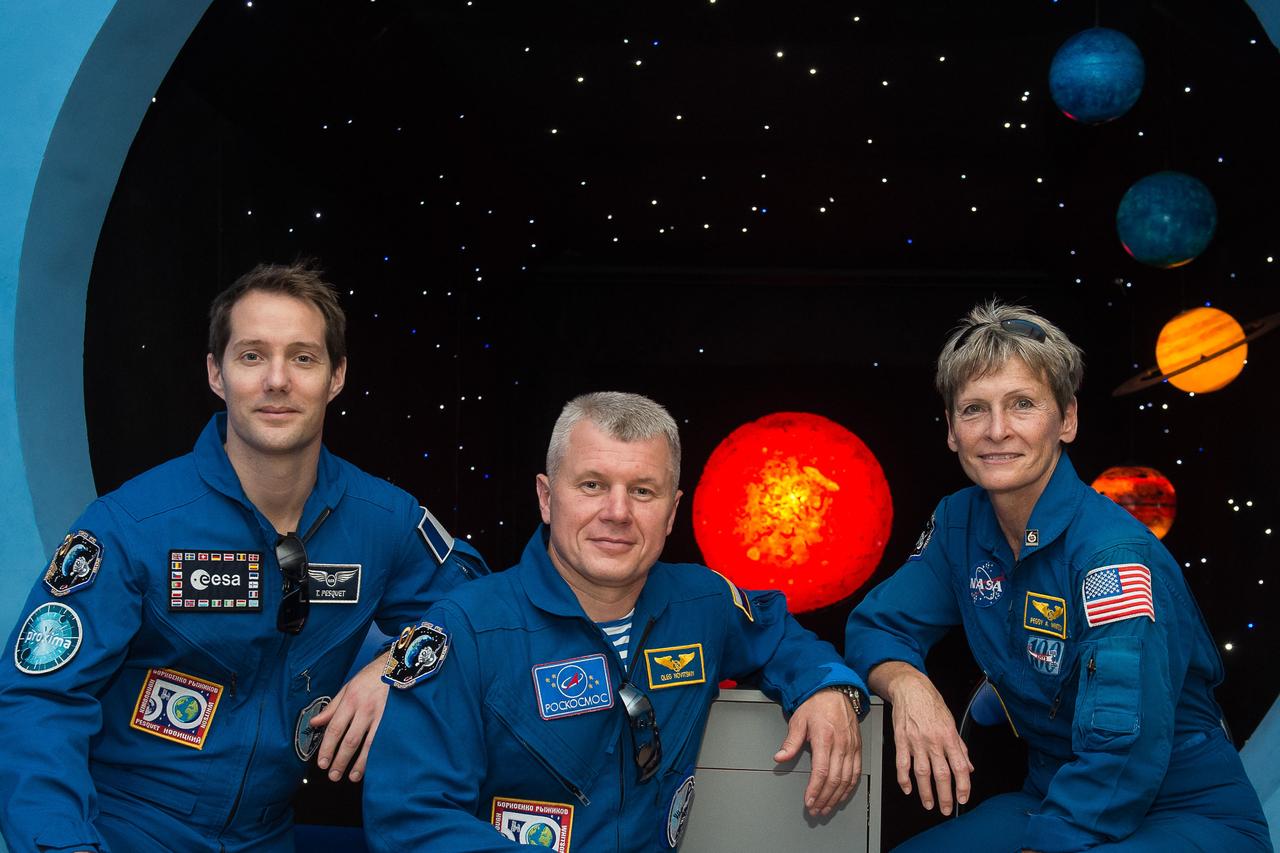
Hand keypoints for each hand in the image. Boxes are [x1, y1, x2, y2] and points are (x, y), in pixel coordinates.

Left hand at [309, 656, 389, 781]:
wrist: (398, 666)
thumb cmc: (371, 677)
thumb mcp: (348, 687)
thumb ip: (332, 707)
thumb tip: (315, 722)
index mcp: (351, 700)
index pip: (335, 728)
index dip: (327, 748)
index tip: (322, 763)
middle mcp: (365, 709)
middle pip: (350, 740)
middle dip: (340, 760)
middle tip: (333, 775)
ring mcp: (381, 716)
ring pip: (368, 744)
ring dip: (359, 763)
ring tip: (352, 777)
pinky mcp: (393, 720)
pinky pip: (383, 741)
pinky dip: (377, 755)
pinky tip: (373, 766)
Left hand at [773, 688, 861, 816]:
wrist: (835, 691)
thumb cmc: (816, 705)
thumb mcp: (798, 720)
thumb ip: (790, 742)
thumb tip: (779, 757)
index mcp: (825, 738)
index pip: (821, 771)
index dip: (815, 790)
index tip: (809, 801)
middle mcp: (841, 745)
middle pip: (835, 780)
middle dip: (824, 799)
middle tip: (816, 810)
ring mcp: (851, 747)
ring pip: (847, 780)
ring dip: (836, 797)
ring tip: (826, 808)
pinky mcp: (857, 748)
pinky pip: (856, 772)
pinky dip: (849, 788)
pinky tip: (842, 796)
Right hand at [869, 661, 972, 815]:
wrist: (910, 688)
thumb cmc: (931, 703)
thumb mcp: (951, 722)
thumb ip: (960, 746)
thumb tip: (968, 767)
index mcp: (949, 736)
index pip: (960, 767)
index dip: (963, 786)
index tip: (963, 798)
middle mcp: (933, 741)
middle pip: (941, 774)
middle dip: (945, 796)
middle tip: (946, 809)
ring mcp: (916, 741)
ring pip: (922, 773)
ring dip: (925, 792)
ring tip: (928, 804)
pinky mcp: (901, 740)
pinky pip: (902, 764)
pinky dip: (903, 779)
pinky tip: (907, 788)